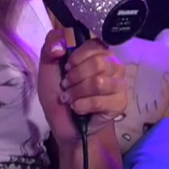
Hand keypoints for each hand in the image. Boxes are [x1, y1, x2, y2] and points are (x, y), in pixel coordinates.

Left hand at [38, 28, 129, 144]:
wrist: (63, 124)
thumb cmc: (58, 93)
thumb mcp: (48, 66)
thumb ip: (50, 44)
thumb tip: (61, 47)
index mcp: (98, 53)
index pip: (95, 44)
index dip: (76, 57)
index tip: (66, 68)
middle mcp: (113, 65)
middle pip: (99, 63)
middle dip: (76, 77)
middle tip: (67, 86)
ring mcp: (119, 84)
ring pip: (99, 83)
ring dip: (78, 92)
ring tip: (70, 98)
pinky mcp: (120, 103)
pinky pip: (100, 101)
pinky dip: (82, 105)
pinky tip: (77, 108)